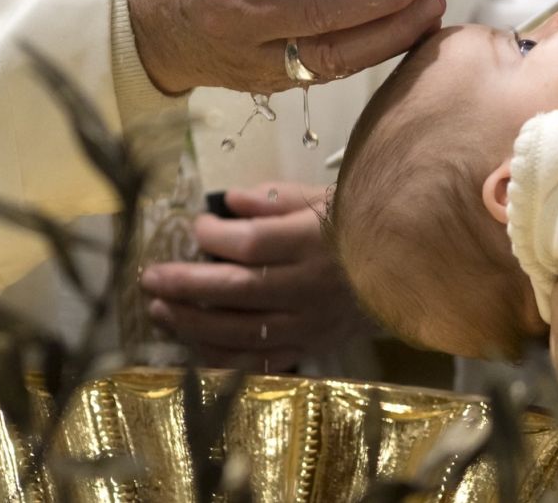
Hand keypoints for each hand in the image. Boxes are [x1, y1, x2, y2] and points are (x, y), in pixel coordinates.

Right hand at [126, 0, 445, 94]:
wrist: (150, 24)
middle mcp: (235, 15)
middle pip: (319, 13)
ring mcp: (252, 57)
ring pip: (329, 53)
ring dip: (389, 31)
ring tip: (431, 4)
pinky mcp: (269, 83)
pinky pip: (329, 72)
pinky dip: (373, 52)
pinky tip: (407, 29)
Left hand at [140, 182, 370, 371]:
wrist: (407, 268)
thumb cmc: (360, 225)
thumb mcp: (323, 197)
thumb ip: (275, 198)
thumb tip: (228, 202)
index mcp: (313, 241)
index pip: (251, 244)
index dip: (214, 236)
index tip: (196, 225)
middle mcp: (308, 286)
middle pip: (236, 290)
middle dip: (185, 285)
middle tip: (150, 279)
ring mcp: (309, 322)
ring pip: (241, 331)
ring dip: (193, 323)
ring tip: (159, 311)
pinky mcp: (311, 346)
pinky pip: (261, 361)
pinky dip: (224, 358)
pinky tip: (194, 347)